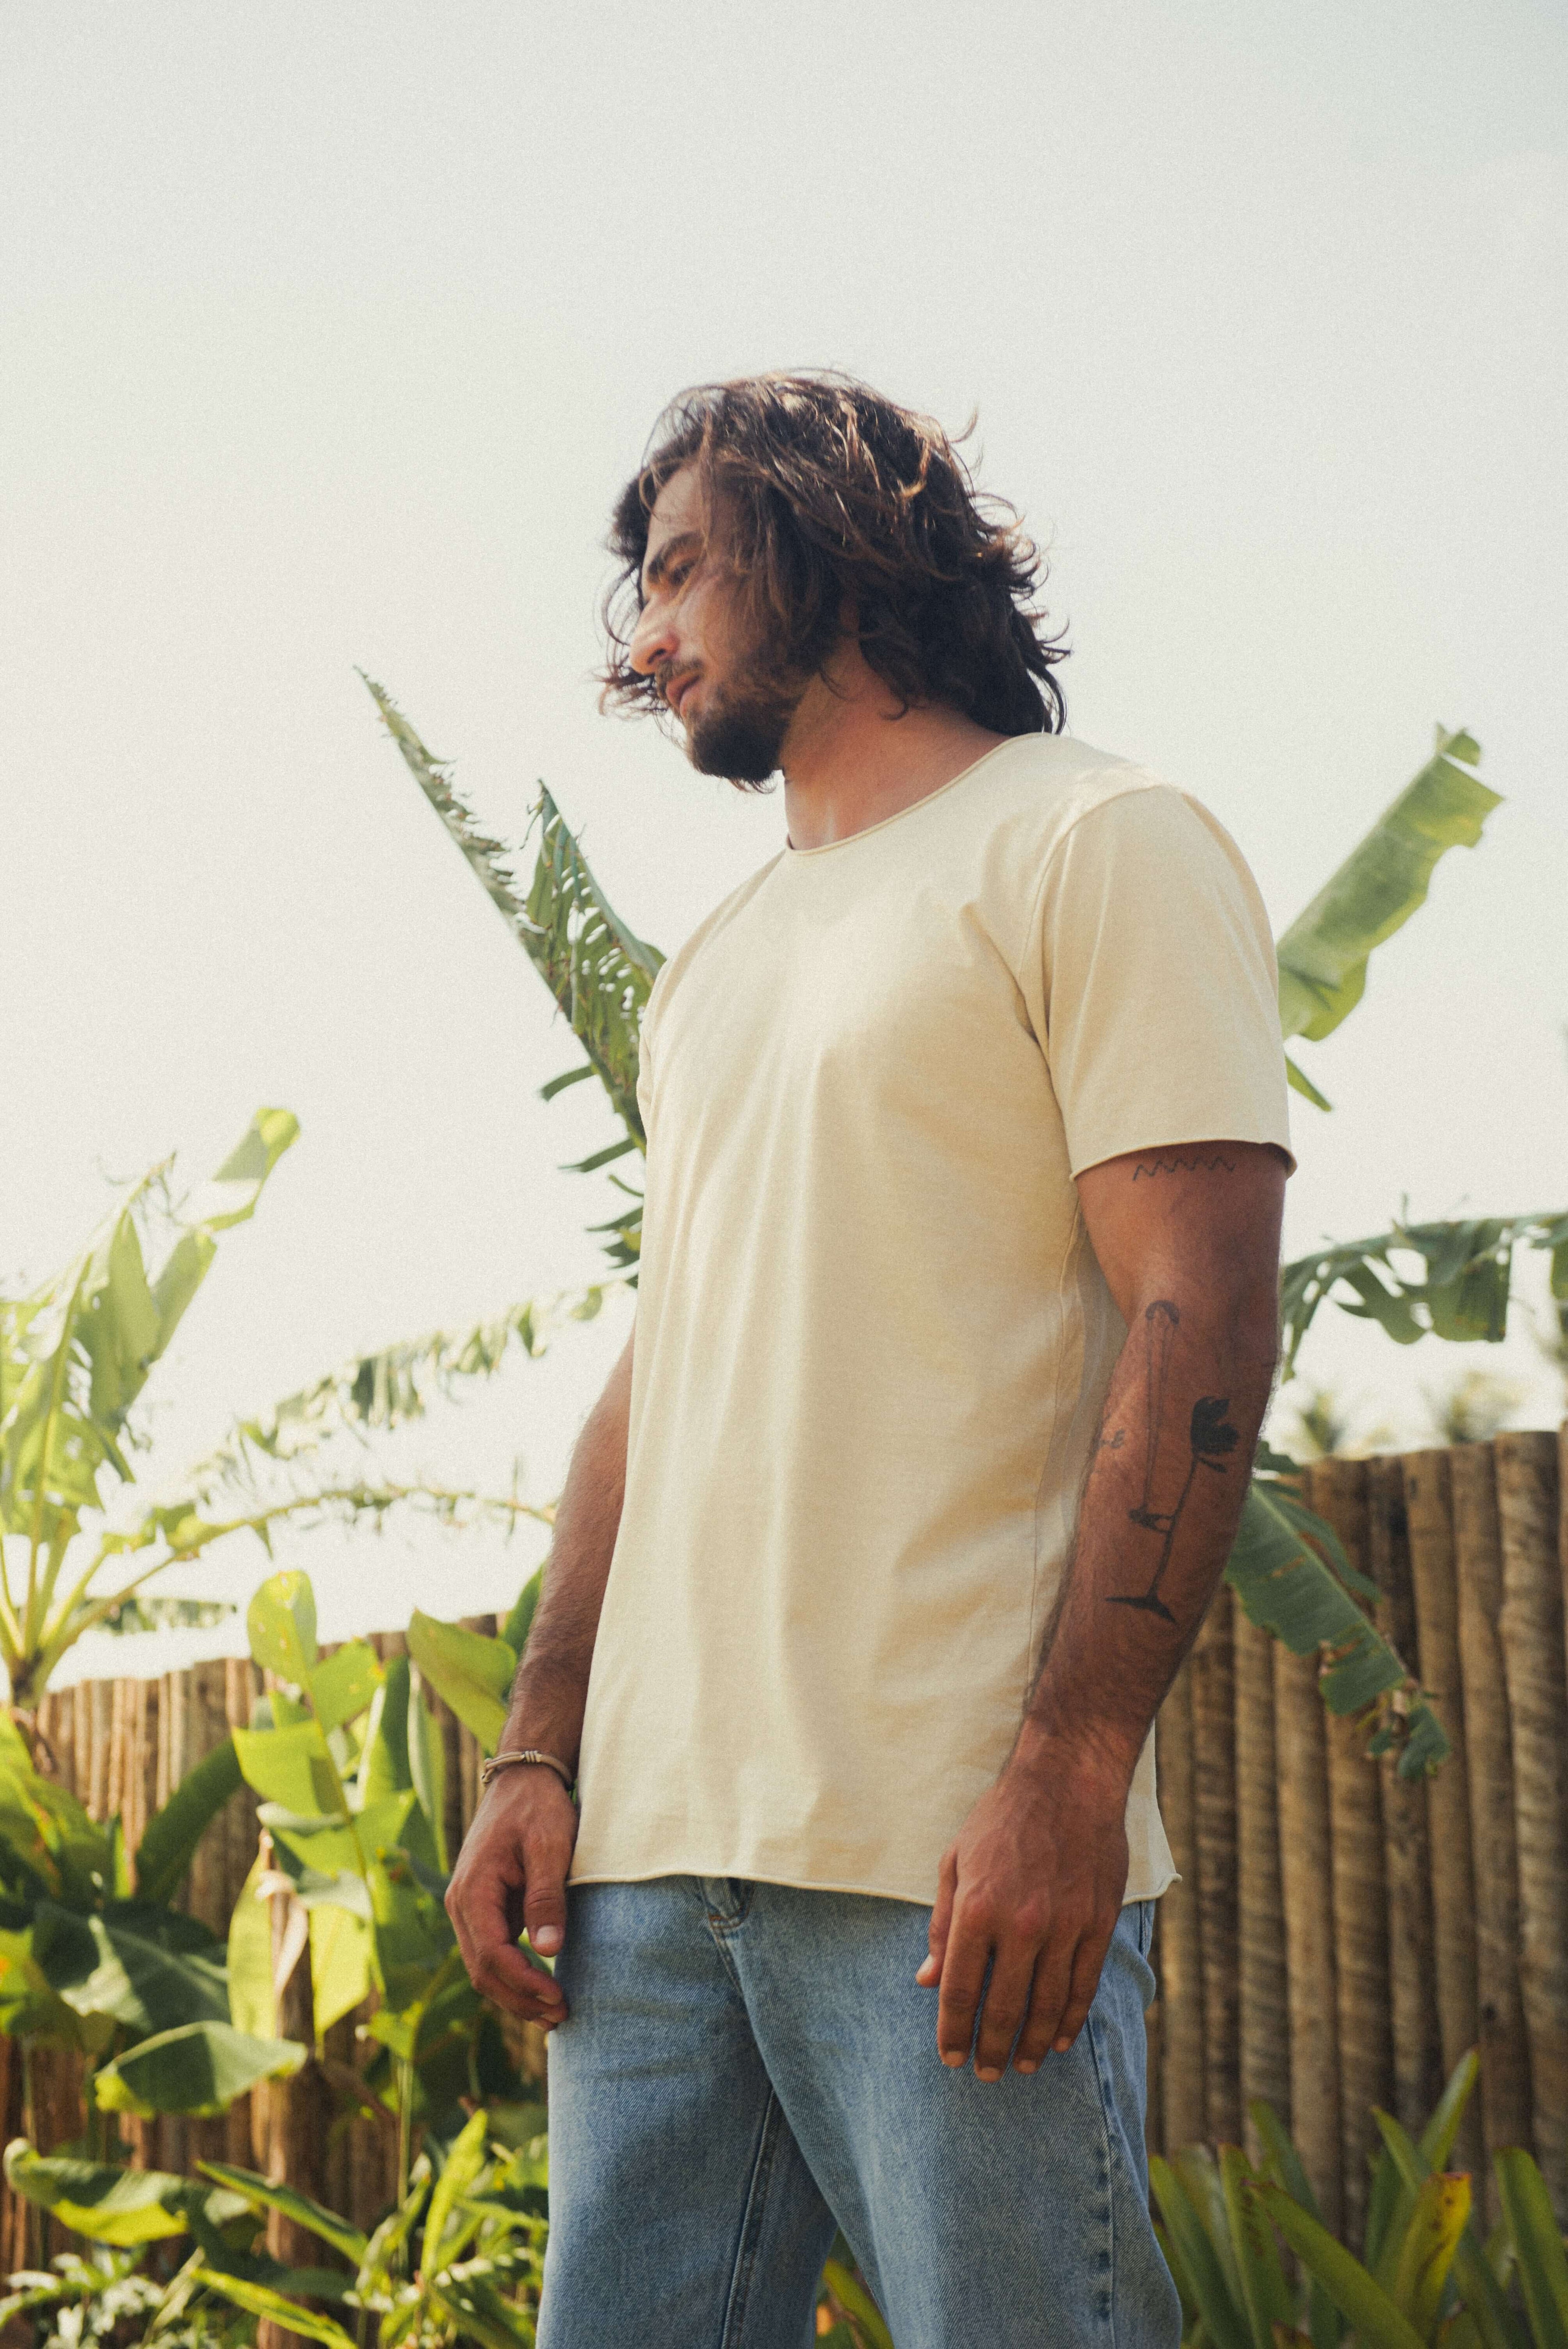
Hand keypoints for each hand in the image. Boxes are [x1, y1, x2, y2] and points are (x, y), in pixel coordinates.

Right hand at [445, 1766, 578, 2024]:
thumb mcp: (549, 1846)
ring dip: (516, 1993)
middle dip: (519, 1999)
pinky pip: (493, 1951)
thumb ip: (546, 1897)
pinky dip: (514, 1975)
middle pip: (482, 1970)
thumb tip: (548, 1951)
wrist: (523, 1778)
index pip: (491, 1954)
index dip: (523, 1983)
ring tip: (554, 2013)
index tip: (557, 1998)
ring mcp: (469, 1908)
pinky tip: (542, 1988)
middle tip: (561, 2016)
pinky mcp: (484, 1908)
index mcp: (472, 1890)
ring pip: (484, 1967)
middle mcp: (462, 1904)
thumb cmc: (538, 1808)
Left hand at [916, 1743, 1129, 2079]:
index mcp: (977, 1908)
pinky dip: (1072, 2019)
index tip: (950, 2058)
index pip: (960, 1989)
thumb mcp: (955, 1863)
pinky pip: (1085, 1985)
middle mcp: (1021, 1924)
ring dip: (1032, 2043)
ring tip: (1021, 2065)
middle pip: (1003, 2007)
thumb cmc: (1002, 1819)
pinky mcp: (1098, 1922)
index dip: (953, 2031)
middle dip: (991, 2048)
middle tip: (985, 2074)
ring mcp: (1065, 1925)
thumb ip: (943, 1927)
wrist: (1067, 1780)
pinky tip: (1059, 2039)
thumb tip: (927, 1981)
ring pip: (1049, 2005)